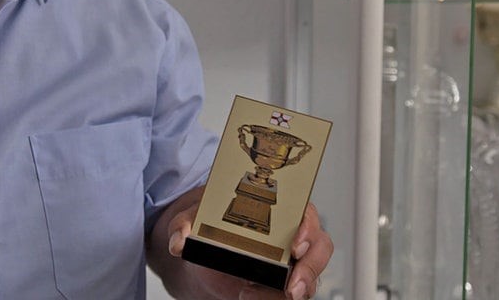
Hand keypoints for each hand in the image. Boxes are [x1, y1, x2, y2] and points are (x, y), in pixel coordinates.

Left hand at [166, 192, 332, 299]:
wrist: (199, 253)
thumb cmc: (207, 225)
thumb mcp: (192, 217)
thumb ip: (183, 225)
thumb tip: (179, 240)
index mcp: (278, 207)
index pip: (306, 213)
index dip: (307, 228)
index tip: (294, 244)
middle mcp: (291, 234)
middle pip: (319, 248)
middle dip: (310, 268)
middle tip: (293, 286)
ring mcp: (290, 262)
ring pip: (311, 276)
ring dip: (301, 288)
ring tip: (282, 296)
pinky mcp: (281, 286)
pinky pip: (290, 295)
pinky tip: (251, 296)